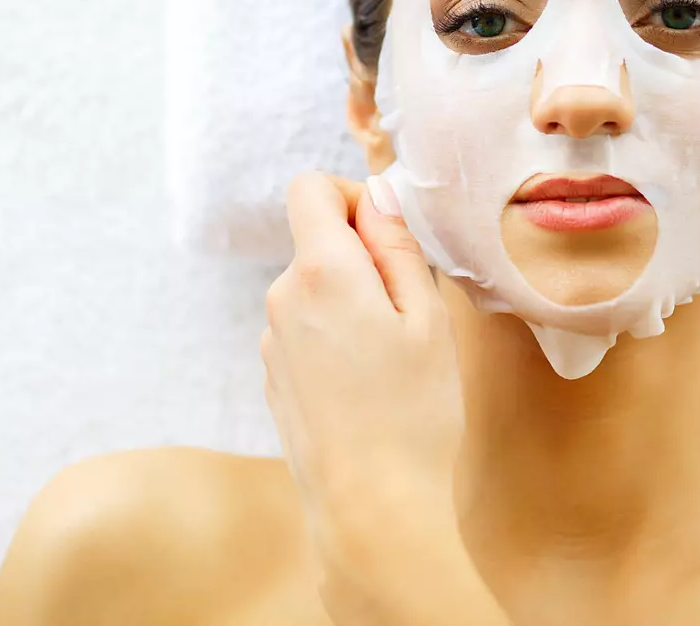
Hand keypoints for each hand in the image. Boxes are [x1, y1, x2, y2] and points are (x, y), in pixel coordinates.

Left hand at [260, 172, 466, 611]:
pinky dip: (338, 339)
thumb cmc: (414, 413)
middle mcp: (281, 300)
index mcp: (320, 272)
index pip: (309, 188)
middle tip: (413, 311)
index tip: (392, 236)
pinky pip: (307, 332)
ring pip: (315, 290)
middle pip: (316, 242)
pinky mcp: (275, 380)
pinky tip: (370, 387)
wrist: (374, 511)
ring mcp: (272, 343)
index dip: (354, 197)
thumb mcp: (427, 317)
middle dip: (363, 258)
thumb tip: (379, 197)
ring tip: (396, 359)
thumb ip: (398, 245)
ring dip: (353, 302)